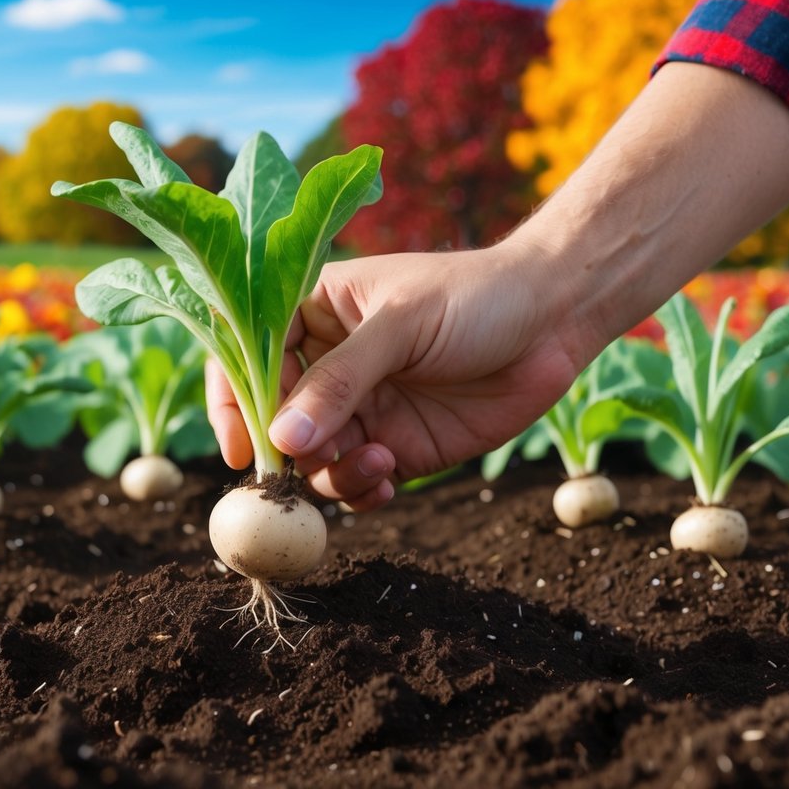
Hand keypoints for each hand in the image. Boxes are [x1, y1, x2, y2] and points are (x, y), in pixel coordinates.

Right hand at [207, 243, 586, 509]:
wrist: (554, 320)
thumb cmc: (473, 297)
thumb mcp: (400, 325)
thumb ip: (340, 380)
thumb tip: (282, 439)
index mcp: (314, 313)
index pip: (249, 355)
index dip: (234, 400)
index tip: (242, 445)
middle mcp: (329, 365)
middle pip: (276, 419)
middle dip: (287, 451)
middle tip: (308, 466)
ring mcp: (362, 408)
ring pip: (314, 460)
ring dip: (331, 474)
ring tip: (375, 461)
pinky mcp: (396, 446)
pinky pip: (356, 482)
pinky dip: (361, 492)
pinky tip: (388, 480)